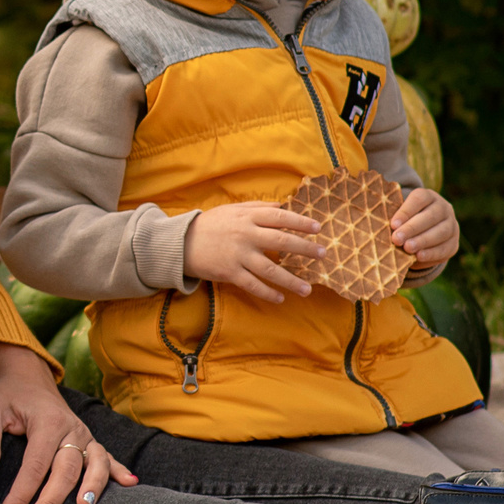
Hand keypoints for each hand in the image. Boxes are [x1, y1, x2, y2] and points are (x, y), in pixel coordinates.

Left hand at [0, 342, 135, 503]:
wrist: (29, 379)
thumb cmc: (8, 397)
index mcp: (46, 422)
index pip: (35, 465)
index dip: (21, 495)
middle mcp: (71, 429)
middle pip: (66, 470)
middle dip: (51, 502)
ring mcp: (84, 436)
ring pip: (95, 463)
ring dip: (92, 487)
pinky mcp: (90, 441)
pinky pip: (109, 458)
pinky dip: (120, 471)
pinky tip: (130, 485)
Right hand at [182, 201, 325, 303]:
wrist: (181, 242)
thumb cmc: (211, 224)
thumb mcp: (233, 209)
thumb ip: (258, 207)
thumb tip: (284, 205)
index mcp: (247, 217)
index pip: (279, 217)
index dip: (300, 222)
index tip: (318, 228)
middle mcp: (245, 235)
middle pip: (281, 242)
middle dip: (304, 249)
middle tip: (322, 255)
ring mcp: (238, 255)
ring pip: (270, 269)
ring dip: (291, 280)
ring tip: (307, 289)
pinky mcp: (229, 272)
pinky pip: (253, 285)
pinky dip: (267, 292)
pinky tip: (280, 298)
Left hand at [391, 186, 459, 267]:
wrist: (425, 232)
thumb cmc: (404, 221)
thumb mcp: (400, 215)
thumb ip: (394, 219)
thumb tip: (378, 226)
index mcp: (428, 196)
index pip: (419, 199)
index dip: (406, 211)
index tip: (392, 224)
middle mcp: (443, 208)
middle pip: (430, 217)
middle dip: (412, 229)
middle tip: (396, 239)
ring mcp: (452, 225)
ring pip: (440, 232)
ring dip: (422, 241)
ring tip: (407, 249)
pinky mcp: (454, 243)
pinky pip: (445, 248)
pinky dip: (432, 253)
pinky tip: (419, 256)